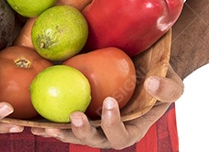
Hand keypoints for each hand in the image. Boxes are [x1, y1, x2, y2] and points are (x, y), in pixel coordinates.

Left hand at [30, 65, 183, 148]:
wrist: (144, 67)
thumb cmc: (161, 78)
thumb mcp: (173, 84)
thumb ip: (167, 88)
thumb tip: (152, 83)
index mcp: (132, 130)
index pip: (121, 136)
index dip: (113, 123)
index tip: (109, 102)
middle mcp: (109, 131)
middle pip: (94, 140)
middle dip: (82, 132)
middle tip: (73, 116)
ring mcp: (93, 123)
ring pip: (75, 134)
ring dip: (60, 131)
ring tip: (45, 126)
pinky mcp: (81, 111)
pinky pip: (63, 120)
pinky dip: (50, 121)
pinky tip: (35, 119)